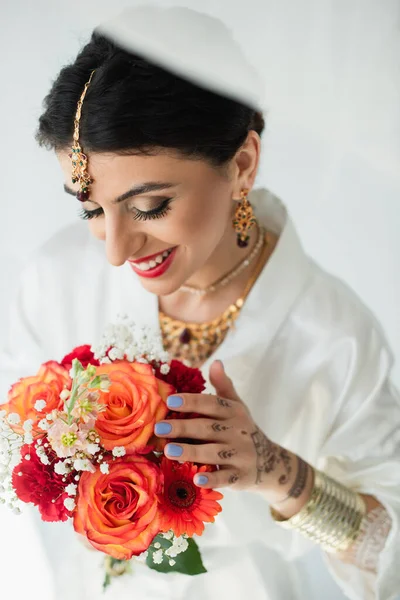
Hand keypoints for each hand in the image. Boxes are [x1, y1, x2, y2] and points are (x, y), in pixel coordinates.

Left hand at [154, 360, 297, 496]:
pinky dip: (212, 479)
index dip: (192, 401)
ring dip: (191, 452)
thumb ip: (223, 386)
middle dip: (183, 427)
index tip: (170, 400)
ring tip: (169, 450)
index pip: (212, 404)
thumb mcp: (236, 406)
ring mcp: (240, 455)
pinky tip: (196, 480)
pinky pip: (226, 478)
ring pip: (214, 453)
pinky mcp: (241, 476)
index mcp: (234, 412)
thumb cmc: (241, 429)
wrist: (269, 462)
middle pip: (208, 428)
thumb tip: (216, 361)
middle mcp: (238, 431)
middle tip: (159, 428)